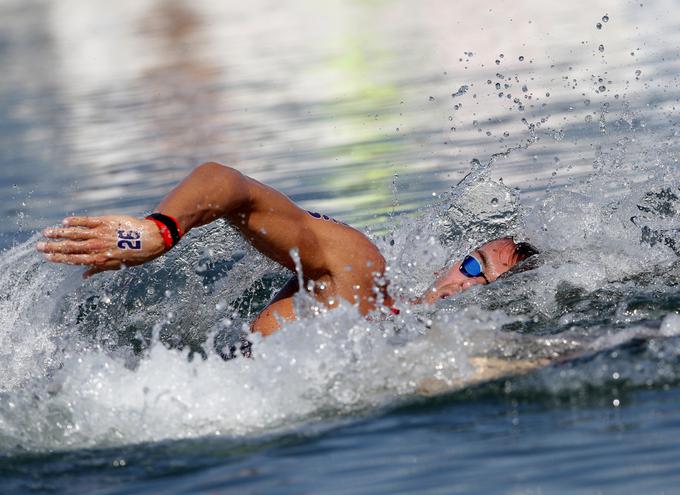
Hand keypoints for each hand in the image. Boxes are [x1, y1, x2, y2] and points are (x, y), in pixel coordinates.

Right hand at [36, 215, 166, 277]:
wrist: (150, 239)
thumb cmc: (135, 255)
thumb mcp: (117, 266)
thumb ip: (98, 269)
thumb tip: (83, 276)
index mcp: (99, 260)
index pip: (74, 259)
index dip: (59, 258)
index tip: (47, 256)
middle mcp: (97, 247)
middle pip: (70, 247)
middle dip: (53, 247)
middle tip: (38, 246)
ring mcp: (100, 233)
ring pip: (75, 233)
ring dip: (59, 233)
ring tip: (46, 232)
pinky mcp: (105, 221)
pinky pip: (87, 221)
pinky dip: (75, 221)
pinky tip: (65, 221)